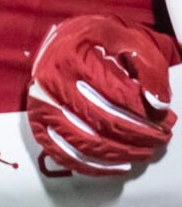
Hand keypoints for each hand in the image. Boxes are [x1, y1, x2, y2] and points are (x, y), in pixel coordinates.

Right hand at [28, 14, 176, 176]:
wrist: (63, 41)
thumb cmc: (97, 41)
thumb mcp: (129, 41)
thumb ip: (149, 69)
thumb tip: (158, 106)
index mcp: (71, 60)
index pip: (115, 96)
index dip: (145, 114)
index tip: (167, 121)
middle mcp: (49, 85)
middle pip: (100, 122)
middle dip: (137, 136)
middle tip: (161, 138)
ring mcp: (40, 107)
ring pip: (83, 143)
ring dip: (119, 154)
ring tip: (144, 152)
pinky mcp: (38, 124)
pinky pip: (63, 154)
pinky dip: (92, 165)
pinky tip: (118, 166)